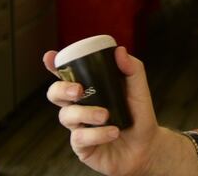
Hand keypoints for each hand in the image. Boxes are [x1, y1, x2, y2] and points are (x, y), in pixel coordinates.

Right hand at [43, 46, 162, 175]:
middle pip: (55, 94)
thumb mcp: (139, 90)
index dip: (54, 66)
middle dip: (61, 89)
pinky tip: (113, 132)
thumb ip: (132, 69)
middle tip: (79, 90)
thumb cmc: (139, 116)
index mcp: (90, 89)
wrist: (147, 146)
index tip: (50, 57)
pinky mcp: (81, 146)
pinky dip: (97, 134)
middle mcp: (80, 106)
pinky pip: (78, 137)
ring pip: (66, 116)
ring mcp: (78, 126)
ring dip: (86, 113)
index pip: (67, 75)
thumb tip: (120, 50)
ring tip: (106, 116)